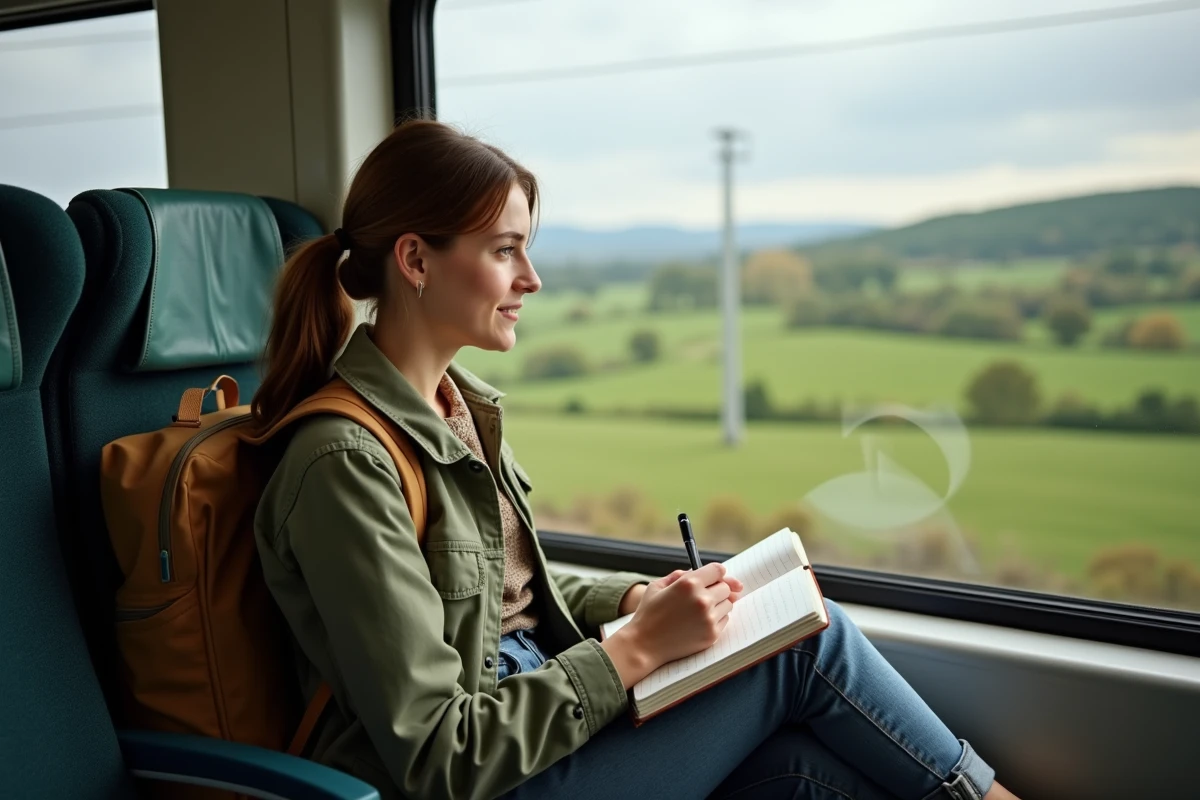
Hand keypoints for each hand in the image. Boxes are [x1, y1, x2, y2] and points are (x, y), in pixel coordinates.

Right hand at [601, 563, 743, 688]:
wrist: (644, 645)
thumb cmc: (649, 614)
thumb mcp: (658, 586)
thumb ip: (681, 574)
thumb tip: (706, 574)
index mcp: (689, 584)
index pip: (718, 570)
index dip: (716, 573)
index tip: (713, 577)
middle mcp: (702, 599)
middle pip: (726, 587)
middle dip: (716, 589)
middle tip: (701, 596)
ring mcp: (709, 618)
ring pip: (728, 604)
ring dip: (718, 604)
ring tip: (697, 610)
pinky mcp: (712, 634)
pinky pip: (725, 620)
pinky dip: (716, 619)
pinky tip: (698, 622)